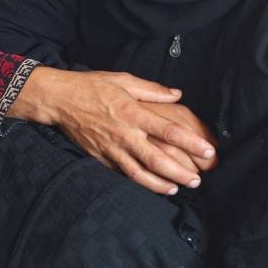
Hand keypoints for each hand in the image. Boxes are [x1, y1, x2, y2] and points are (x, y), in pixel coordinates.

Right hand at [12, 67, 216, 194]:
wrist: (58, 99)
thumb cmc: (91, 86)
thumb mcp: (123, 79)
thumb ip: (152, 90)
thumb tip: (177, 95)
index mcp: (132, 112)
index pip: (168, 130)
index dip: (191, 142)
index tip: (208, 150)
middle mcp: (123, 133)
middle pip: (157, 159)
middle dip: (180, 171)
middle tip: (198, 180)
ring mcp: (111, 148)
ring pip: (140, 172)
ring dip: (161, 183)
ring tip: (178, 188)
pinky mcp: (100, 157)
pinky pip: (123, 174)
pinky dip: (140, 183)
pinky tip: (154, 186)